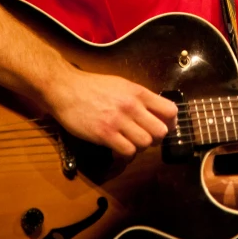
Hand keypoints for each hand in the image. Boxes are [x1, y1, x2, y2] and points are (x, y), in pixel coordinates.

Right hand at [44, 68, 177, 157]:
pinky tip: (119, 146)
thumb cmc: (93, 86)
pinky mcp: (105, 134)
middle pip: (161, 131)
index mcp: (138, 92)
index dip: (171, 122)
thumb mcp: (121, 85)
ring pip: (145, 143)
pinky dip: (126, 153)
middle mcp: (131, 106)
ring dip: (140, 146)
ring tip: (130, 141)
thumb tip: (157, 112)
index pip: (170, 110)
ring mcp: (118, 121)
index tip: (164, 126)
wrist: (66, 89)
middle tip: (146, 136)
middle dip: (156, 137)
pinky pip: (127, 151)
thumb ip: (139, 97)